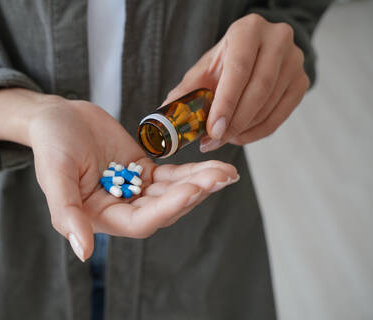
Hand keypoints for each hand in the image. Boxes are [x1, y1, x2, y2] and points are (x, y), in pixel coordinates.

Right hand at [0, 89, 238, 260]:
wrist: (57, 117)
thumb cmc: (51, 145)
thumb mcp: (55, 176)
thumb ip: (67, 214)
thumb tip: (83, 253)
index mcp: (99, 216)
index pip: (140, 222)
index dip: (167, 209)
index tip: (192, 189)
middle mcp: (120, 207)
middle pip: (163, 209)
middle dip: (192, 194)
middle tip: (220, 177)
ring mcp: (134, 189)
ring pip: (172, 192)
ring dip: (199, 183)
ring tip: (226, 172)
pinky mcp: (143, 171)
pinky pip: (171, 175)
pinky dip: (192, 171)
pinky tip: (214, 166)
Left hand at [162, 13, 309, 151]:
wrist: (255, 54)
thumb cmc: (225, 62)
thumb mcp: (205, 70)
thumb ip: (187, 90)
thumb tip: (166, 114)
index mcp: (248, 30)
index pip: (239, 68)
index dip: (226, 102)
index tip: (213, 129)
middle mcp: (277, 39)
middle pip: (259, 88)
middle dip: (235, 121)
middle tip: (215, 140)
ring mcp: (295, 60)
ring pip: (270, 104)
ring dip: (244, 129)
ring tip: (222, 139)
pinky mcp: (302, 81)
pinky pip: (280, 115)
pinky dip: (258, 132)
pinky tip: (240, 136)